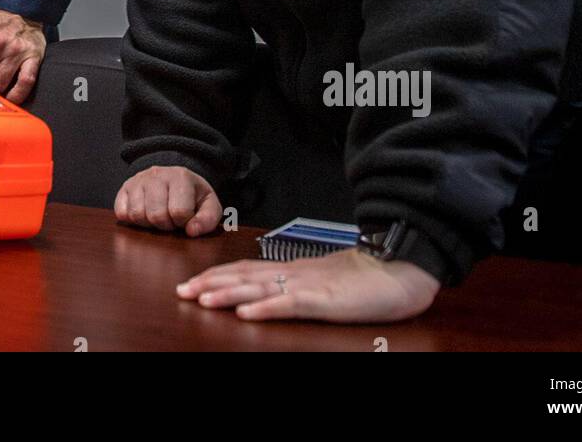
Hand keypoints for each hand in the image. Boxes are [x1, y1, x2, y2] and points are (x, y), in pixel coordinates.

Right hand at [114, 165, 221, 236]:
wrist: (174, 179)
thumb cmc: (192, 196)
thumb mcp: (209, 205)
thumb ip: (207, 219)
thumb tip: (191, 232)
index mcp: (181, 176)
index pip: (179, 212)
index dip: (183, 222)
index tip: (185, 218)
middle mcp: (156, 174)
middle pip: (156, 215)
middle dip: (165, 225)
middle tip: (171, 220)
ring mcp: (138, 180)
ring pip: (137, 215)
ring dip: (149, 224)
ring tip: (158, 216)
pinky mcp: (124, 188)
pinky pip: (121, 213)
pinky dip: (132, 220)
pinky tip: (145, 214)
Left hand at [176, 246, 440, 322]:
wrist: (400, 267)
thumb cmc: (365, 278)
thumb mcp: (324, 281)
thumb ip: (298, 284)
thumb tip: (270, 291)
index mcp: (293, 270)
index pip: (246, 270)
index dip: (218, 275)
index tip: (192, 282)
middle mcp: (294, 275)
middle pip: (244, 277)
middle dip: (211, 284)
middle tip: (182, 291)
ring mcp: (308, 287)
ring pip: (260, 290)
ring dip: (228, 295)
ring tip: (201, 300)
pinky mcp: (324, 301)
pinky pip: (289, 305)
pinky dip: (265, 309)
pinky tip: (246, 314)